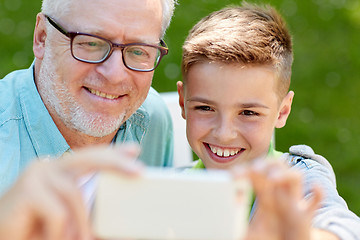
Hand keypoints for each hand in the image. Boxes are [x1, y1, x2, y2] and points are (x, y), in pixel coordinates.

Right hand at [0, 144, 142, 239]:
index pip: (92, 157)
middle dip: (116, 162)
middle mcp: (50, 166)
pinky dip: (59, 231)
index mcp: (62, 171)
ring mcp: (37, 175)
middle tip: (139, 171)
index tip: (135, 150)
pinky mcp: (26, 190)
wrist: (4, 236)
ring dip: (80, 223)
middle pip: (89, 159)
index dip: (113, 153)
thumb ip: (88, 209)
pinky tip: (50, 237)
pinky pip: (57, 212)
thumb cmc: (38, 227)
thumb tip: (120, 215)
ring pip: (75, 194)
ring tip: (80, 239)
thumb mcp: (70, 217)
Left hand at [232, 159, 322, 239]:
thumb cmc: (270, 236)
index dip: (246, 170)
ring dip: (285, 174)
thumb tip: (231, 202)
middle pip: (276, 168)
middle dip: (266, 164)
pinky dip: (318, 192)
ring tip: (272, 178)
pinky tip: (315, 186)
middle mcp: (280, 194)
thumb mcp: (250, 226)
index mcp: (266, 195)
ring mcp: (294, 203)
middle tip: (254, 169)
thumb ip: (240, 216)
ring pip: (295, 178)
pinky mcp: (306, 216)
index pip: (257, 174)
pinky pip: (316, 200)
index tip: (234, 174)